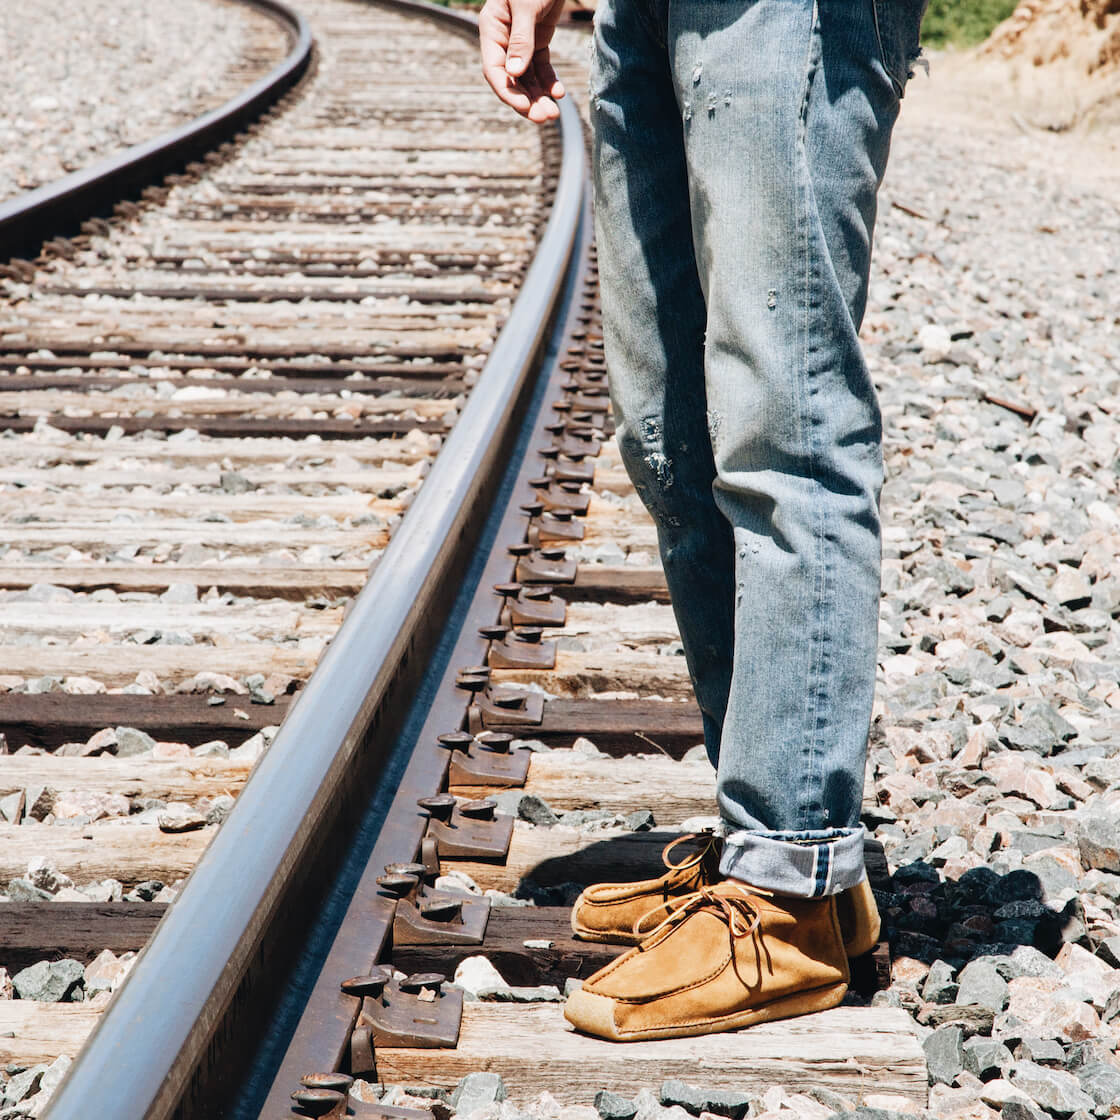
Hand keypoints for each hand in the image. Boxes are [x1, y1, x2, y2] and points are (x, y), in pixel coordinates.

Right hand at [479, 0, 566, 122]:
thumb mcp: (526, 5)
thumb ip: (521, 39)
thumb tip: (515, 74)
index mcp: (492, 29)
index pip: (494, 70)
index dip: (508, 92)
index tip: (525, 109)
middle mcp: (503, 40)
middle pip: (512, 80)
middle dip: (527, 101)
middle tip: (547, 117)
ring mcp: (520, 42)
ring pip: (527, 79)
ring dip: (539, 97)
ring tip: (554, 113)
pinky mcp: (537, 41)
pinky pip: (541, 69)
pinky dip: (550, 83)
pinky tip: (560, 93)